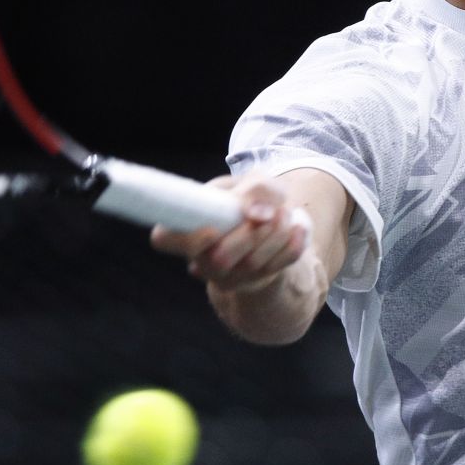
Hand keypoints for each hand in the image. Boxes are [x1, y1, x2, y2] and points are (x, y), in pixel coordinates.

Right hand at [149, 174, 311, 292]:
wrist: (268, 222)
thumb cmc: (246, 200)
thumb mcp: (249, 182)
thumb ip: (255, 187)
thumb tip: (258, 212)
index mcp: (187, 227)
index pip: (166, 239)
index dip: (187, 239)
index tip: (213, 229)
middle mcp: (202, 259)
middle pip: (219, 259)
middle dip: (250, 234)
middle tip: (272, 212)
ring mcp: (230, 277)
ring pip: (252, 266)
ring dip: (275, 236)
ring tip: (286, 212)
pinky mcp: (258, 282)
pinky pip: (277, 269)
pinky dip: (292, 245)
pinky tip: (298, 227)